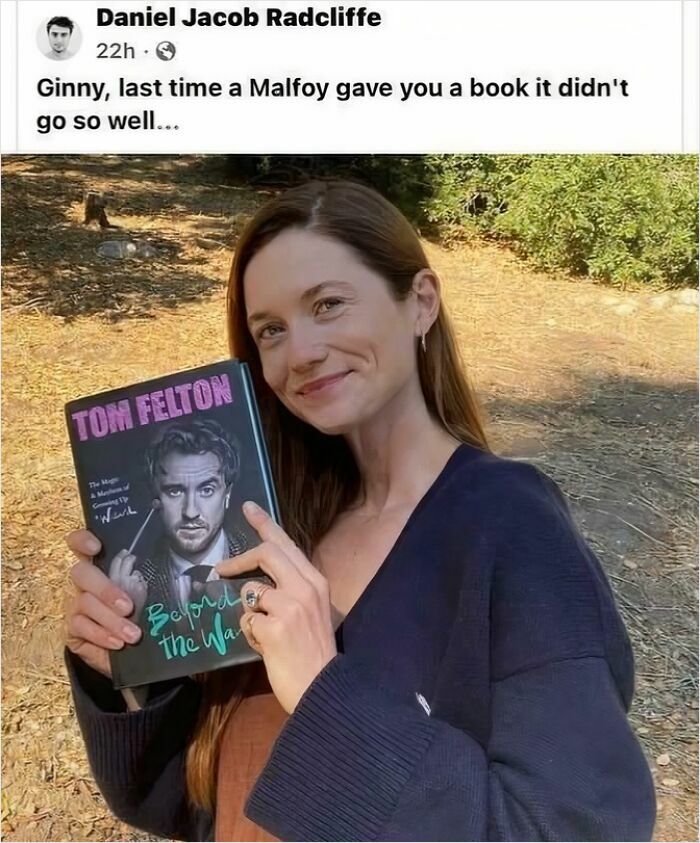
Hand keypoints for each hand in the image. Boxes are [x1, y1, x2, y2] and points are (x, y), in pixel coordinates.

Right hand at [64, 530, 142, 677]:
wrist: (129, 651)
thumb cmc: (140, 614)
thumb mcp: (146, 597)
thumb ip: (147, 583)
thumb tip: (183, 576)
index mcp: (101, 566)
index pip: (80, 544)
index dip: (82, 540)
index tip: (96, 547)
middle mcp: (84, 582)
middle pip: (82, 574)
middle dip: (106, 590)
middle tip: (128, 607)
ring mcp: (75, 604)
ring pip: (85, 603)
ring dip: (111, 620)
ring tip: (133, 634)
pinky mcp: (70, 628)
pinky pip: (81, 628)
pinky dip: (102, 635)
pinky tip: (118, 643)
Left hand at [216, 502, 336, 713]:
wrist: (323, 688)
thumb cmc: (315, 651)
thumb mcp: (311, 611)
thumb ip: (291, 589)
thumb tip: (258, 580)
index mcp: (316, 582)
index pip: (286, 544)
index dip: (265, 525)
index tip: (248, 508)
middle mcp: (305, 588)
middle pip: (266, 554)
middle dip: (239, 560)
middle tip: (221, 568)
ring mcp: (290, 607)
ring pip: (250, 592)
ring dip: (250, 612)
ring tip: (264, 633)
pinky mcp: (274, 627)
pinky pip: (246, 620)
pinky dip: (250, 634)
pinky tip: (266, 647)